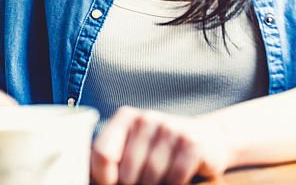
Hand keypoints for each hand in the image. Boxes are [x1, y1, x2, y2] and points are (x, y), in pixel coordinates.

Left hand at [91, 107, 231, 184]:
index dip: (103, 177)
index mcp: (126, 118)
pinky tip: (174, 180)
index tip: (109, 184)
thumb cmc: (160, 147)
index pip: (102, 153)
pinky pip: (175, 178)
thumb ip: (110, 157)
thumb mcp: (134, 144)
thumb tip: (87, 178)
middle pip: (127, 171)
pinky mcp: (192, 144)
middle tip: (140, 183)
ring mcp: (171, 129)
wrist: (208, 137)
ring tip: (158, 181)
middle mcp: (147, 119)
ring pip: (151, 177)